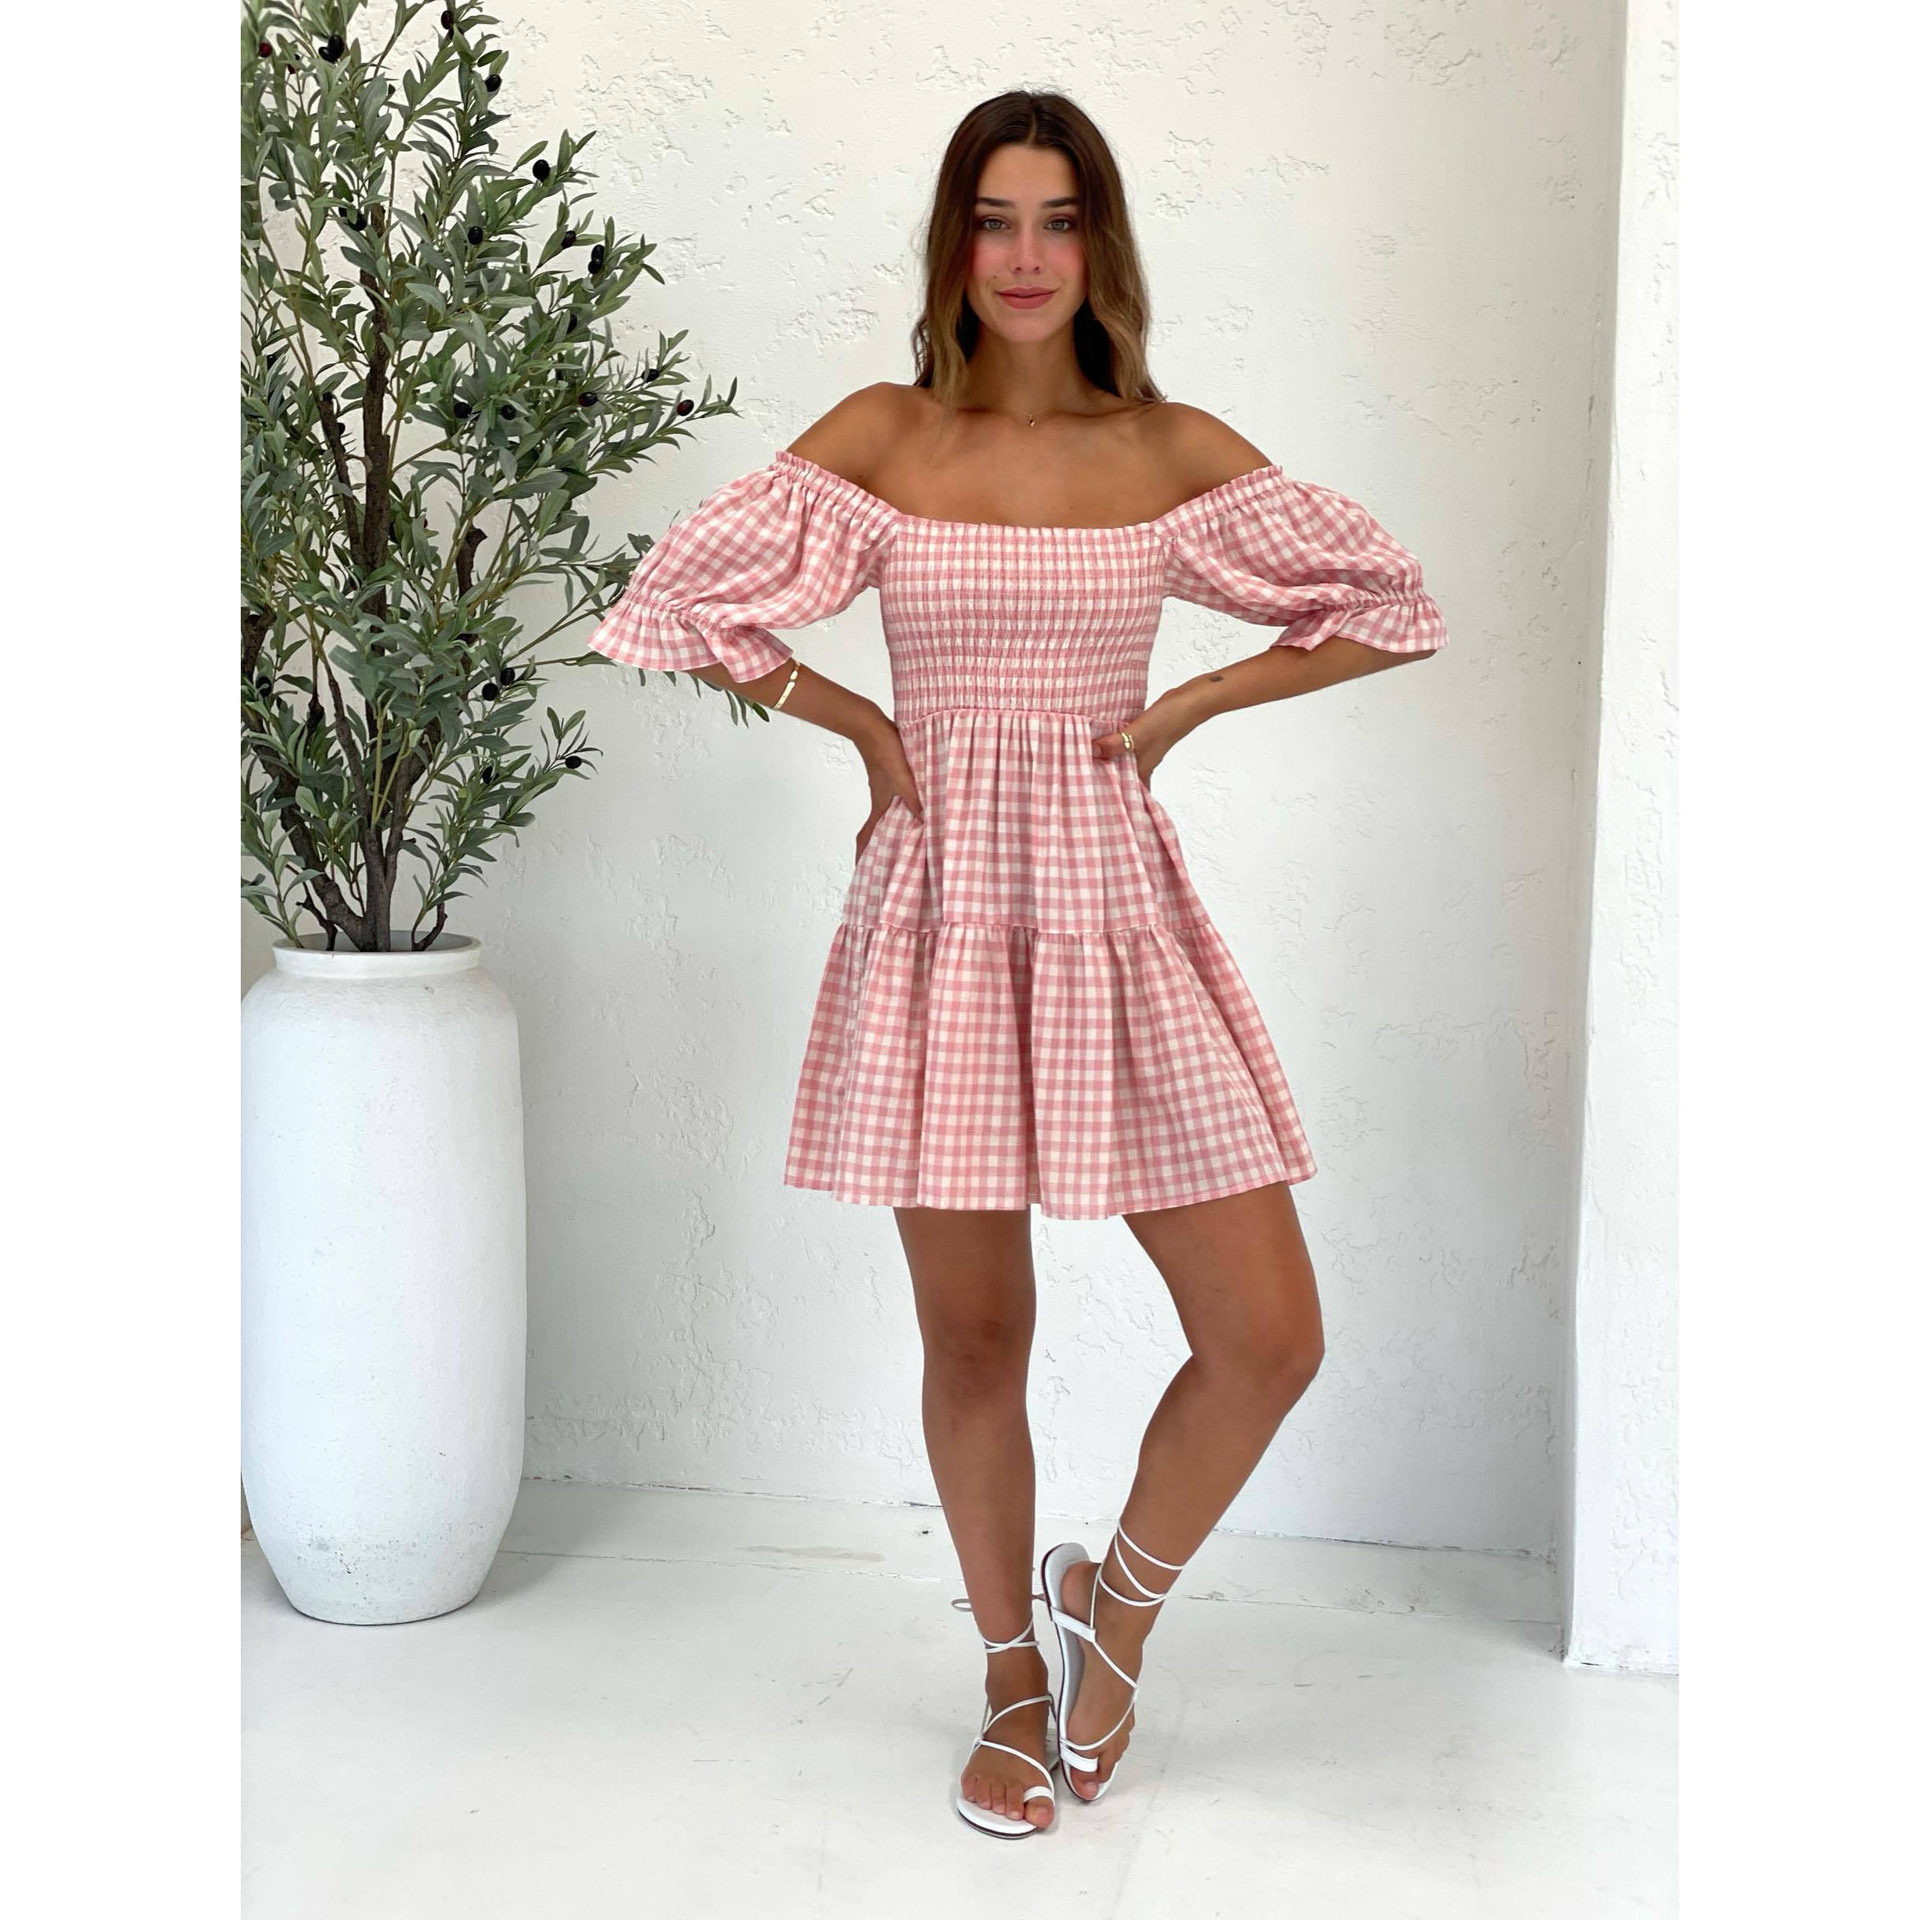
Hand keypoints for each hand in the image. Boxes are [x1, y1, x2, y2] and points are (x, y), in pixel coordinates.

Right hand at [854, 719, 923, 860]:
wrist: (871, 725)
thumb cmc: (884, 750)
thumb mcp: (902, 776)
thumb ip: (913, 798)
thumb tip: (925, 820)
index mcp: (880, 805)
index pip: (868, 836)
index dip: (863, 854)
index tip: (863, 870)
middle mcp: (881, 801)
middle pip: (879, 830)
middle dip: (883, 847)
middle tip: (891, 862)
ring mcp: (886, 790)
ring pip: (890, 816)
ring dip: (896, 829)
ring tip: (911, 840)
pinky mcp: (891, 778)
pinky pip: (898, 801)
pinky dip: (906, 810)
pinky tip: (919, 808)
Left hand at [1090, 691, 1199, 791]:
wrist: (1190, 700)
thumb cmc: (1168, 721)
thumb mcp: (1137, 735)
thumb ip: (1114, 745)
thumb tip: (1090, 752)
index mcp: (1141, 769)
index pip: (1124, 790)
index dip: (1108, 794)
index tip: (1088, 796)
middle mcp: (1142, 762)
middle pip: (1119, 774)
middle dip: (1102, 776)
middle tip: (1079, 778)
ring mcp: (1142, 748)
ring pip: (1119, 758)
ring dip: (1106, 759)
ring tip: (1082, 759)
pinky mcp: (1142, 734)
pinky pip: (1122, 744)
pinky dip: (1112, 744)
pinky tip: (1099, 739)